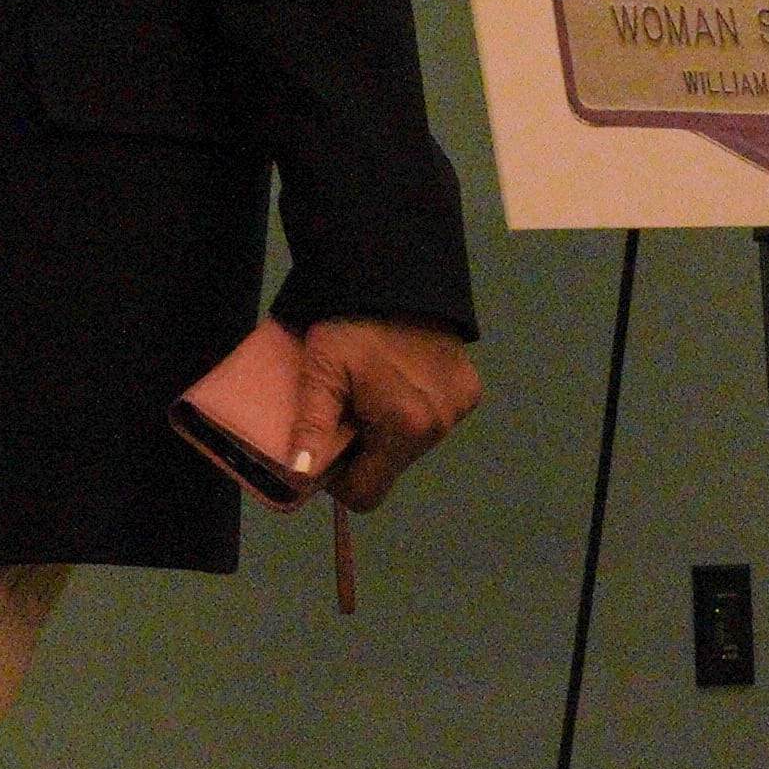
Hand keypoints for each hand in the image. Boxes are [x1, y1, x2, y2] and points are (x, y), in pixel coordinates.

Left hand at [295, 317, 483, 509]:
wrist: (396, 275)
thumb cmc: (352, 323)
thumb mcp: (321, 371)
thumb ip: (311, 425)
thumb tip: (298, 475)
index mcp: (404, 429)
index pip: (369, 493)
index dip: (340, 481)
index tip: (327, 451)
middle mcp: (439, 427)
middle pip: (390, 465)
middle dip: (364, 448)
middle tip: (346, 410)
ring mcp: (459, 410)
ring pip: (413, 443)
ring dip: (390, 428)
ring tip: (372, 390)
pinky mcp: (470, 391)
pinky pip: (437, 416)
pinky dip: (416, 407)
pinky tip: (401, 377)